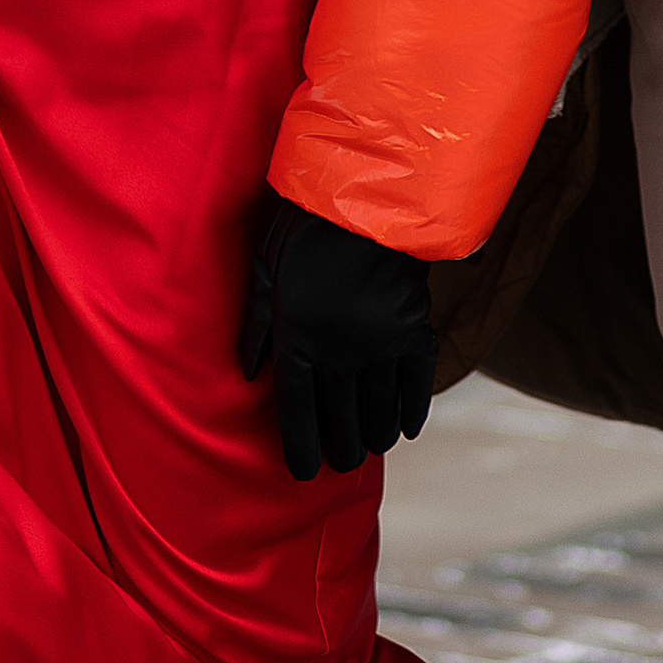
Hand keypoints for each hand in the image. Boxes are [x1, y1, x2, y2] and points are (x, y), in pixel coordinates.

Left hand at [238, 199, 435, 482]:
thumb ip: (258, 323)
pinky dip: (412, 411)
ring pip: (378, 411)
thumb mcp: (266, 267)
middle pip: (340, 421)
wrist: (365, 191)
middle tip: (341, 463)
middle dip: (339, 450)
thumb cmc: (305, 225)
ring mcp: (378, 344)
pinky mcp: (413, 330)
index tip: (304, 472)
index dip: (301, 448)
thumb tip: (247, 372)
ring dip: (374, 437)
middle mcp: (337, 352)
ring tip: (369, 447)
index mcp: (297, 338)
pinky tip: (406, 427)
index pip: (297, 413)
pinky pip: (416, 385)